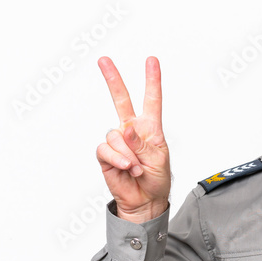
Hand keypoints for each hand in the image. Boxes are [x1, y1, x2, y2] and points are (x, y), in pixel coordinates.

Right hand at [95, 56, 170, 222]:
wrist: (145, 201)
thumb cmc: (156, 179)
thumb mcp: (158, 160)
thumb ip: (143, 143)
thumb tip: (126, 128)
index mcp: (150, 128)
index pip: (152, 100)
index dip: (152, 80)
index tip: (151, 61)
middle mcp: (131, 130)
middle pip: (120, 100)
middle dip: (113, 79)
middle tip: (103, 60)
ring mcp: (117, 141)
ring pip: (116, 135)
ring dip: (129, 154)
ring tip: (137, 168)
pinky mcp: (105, 154)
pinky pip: (106, 149)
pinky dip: (118, 159)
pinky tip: (127, 168)